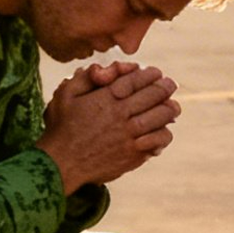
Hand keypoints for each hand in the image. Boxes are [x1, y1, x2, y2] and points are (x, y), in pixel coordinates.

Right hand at [37, 65, 180, 193]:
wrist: (61, 164)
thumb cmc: (62, 127)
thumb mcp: (65, 94)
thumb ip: (86, 77)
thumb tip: (105, 68)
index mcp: (106, 98)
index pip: (137, 80)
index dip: (151, 74)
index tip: (156, 72)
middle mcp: (121, 116)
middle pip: (154, 96)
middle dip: (165, 87)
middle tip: (170, 85)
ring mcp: (129, 137)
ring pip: (161, 118)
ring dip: (170, 110)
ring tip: (172, 106)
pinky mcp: (132, 155)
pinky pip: (157, 141)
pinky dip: (163, 134)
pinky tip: (163, 130)